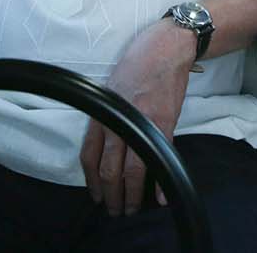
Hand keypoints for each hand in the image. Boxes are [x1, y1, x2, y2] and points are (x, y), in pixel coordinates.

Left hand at [80, 18, 197, 215]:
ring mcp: (142, 123)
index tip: (96, 194)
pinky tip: (160, 196)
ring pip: (133, 169)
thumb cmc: (140, 60)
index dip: (91, 180)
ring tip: (133, 209)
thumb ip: (110, 113)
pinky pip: (159, 157)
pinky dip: (160, 180)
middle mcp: (119, 120)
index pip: (89, 155)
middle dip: (112, 195)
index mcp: (104, 112)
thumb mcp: (113, 86)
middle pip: (110, 168)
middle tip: (115, 210)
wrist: (167, 46)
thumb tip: (111, 138)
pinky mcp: (164, 122)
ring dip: (133, 194)